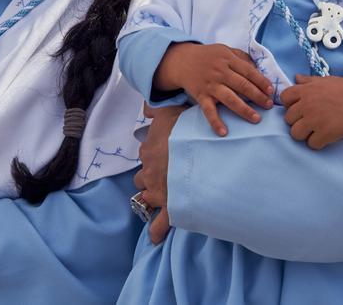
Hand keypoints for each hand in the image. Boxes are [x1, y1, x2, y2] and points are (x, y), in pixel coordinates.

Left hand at [134, 104, 186, 243]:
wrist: (200, 153)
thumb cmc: (186, 131)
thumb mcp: (169, 112)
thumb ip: (155, 109)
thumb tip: (145, 105)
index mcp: (150, 150)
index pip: (146, 153)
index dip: (154, 154)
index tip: (163, 153)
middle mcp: (149, 172)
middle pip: (142, 178)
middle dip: (150, 178)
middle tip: (164, 176)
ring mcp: (158, 192)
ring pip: (146, 198)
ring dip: (151, 199)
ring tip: (160, 199)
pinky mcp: (169, 208)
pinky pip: (159, 224)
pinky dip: (157, 231)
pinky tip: (156, 238)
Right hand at [154, 42, 272, 135]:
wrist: (181, 60)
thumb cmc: (208, 56)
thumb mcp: (225, 50)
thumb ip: (241, 58)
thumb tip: (258, 70)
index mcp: (228, 59)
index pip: (248, 71)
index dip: (261, 81)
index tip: (271, 91)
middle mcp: (220, 72)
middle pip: (242, 85)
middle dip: (257, 96)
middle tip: (268, 106)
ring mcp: (210, 85)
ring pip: (229, 98)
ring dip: (244, 109)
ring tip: (256, 119)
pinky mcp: (201, 96)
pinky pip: (208, 111)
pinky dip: (215, 122)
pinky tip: (223, 132)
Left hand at [282, 74, 342, 149]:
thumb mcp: (324, 80)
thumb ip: (308, 81)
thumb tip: (296, 78)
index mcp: (305, 90)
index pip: (284, 98)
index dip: (290, 104)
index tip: (300, 108)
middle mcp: (307, 105)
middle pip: (288, 119)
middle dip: (297, 121)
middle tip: (310, 121)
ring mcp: (315, 120)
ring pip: (295, 133)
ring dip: (304, 134)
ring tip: (315, 131)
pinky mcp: (325, 133)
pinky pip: (311, 144)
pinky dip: (318, 143)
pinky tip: (325, 136)